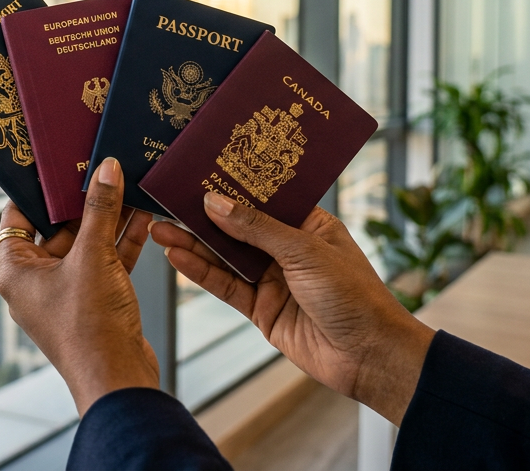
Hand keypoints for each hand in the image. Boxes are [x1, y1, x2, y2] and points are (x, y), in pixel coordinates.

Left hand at [0, 158, 158, 415]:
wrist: (118, 378)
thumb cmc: (90, 325)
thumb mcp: (94, 257)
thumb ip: (100, 210)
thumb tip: (106, 170)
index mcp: (16, 271)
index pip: (16, 217)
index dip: (35, 189)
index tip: (54, 163)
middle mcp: (35, 281)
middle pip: (56, 228)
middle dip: (82, 201)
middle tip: (100, 167)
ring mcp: (65, 293)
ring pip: (85, 245)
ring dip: (108, 220)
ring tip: (129, 185)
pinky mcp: (93, 302)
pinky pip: (104, 263)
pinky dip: (121, 243)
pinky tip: (144, 217)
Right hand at [149, 193, 433, 424]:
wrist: (369, 357)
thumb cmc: (354, 296)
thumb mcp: (304, 252)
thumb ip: (256, 228)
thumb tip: (215, 203)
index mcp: (309, 225)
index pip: (264, 199)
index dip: (233, 186)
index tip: (200, 173)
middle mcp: (289, 249)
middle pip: (238, 227)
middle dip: (204, 216)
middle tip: (169, 201)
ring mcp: (273, 279)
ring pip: (226, 257)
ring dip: (194, 244)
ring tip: (160, 228)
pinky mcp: (261, 309)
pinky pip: (226, 286)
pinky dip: (201, 273)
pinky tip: (177, 257)